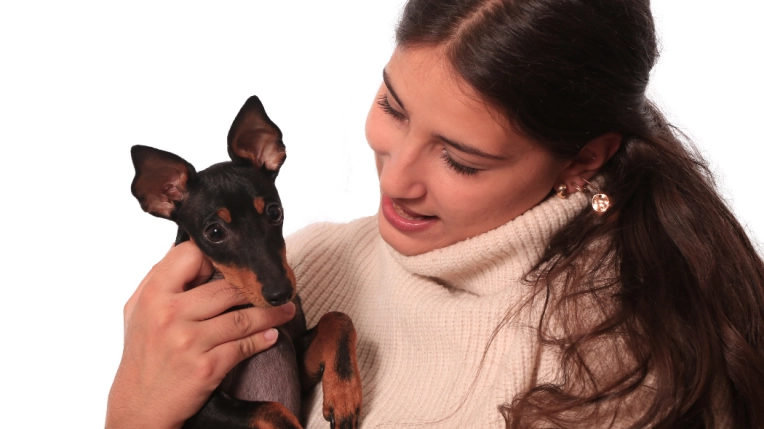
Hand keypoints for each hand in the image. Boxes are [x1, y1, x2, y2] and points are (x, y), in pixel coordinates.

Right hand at [106, 241, 295, 428]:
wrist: (139, 405)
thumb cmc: (142, 353)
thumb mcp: (138, 310)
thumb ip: (161, 279)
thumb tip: (194, 251)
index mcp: (153, 294)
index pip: (191, 256)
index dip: (215, 257)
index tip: (234, 265)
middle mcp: (170, 314)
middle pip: (226, 288)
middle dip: (255, 288)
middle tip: (275, 288)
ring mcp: (188, 341)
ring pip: (242, 317)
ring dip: (270, 313)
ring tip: (286, 309)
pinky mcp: (206, 367)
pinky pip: (243, 346)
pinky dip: (263, 339)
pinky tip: (272, 335)